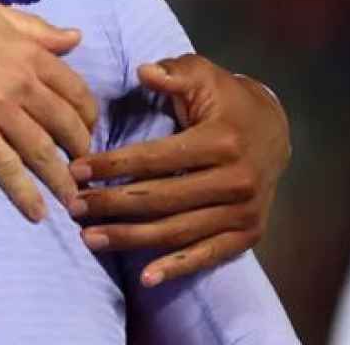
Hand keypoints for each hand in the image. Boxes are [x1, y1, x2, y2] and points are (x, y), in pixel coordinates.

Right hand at [0, 0, 98, 221]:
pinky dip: (25, 192)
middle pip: (67, 127)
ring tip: (75, 202)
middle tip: (84, 172)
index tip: (86, 134)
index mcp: (31, 54)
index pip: (77, 93)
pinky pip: (6, 167)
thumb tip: (76, 37)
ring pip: (43, 152)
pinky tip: (37, 212)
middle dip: (82, 154)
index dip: (88, 118)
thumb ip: (37, 29)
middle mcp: (23, 84)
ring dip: (63, 181)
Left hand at [70, 54, 289, 285]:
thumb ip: (173, 73)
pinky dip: (176, 268)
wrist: (276, 131)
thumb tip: (144, 71)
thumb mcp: (202, 74)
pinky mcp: (248, 234)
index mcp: (221, 141)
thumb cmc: (225, 99)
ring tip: (89, 239)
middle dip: (112, 204)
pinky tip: (145, 278)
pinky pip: (208, 255)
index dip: (113, 165)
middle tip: (73, 207)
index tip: (76, 170)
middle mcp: (235, 180)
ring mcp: (243, 212)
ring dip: (130, 239)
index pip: (156, 158)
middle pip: (161, 199)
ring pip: (177, 231)